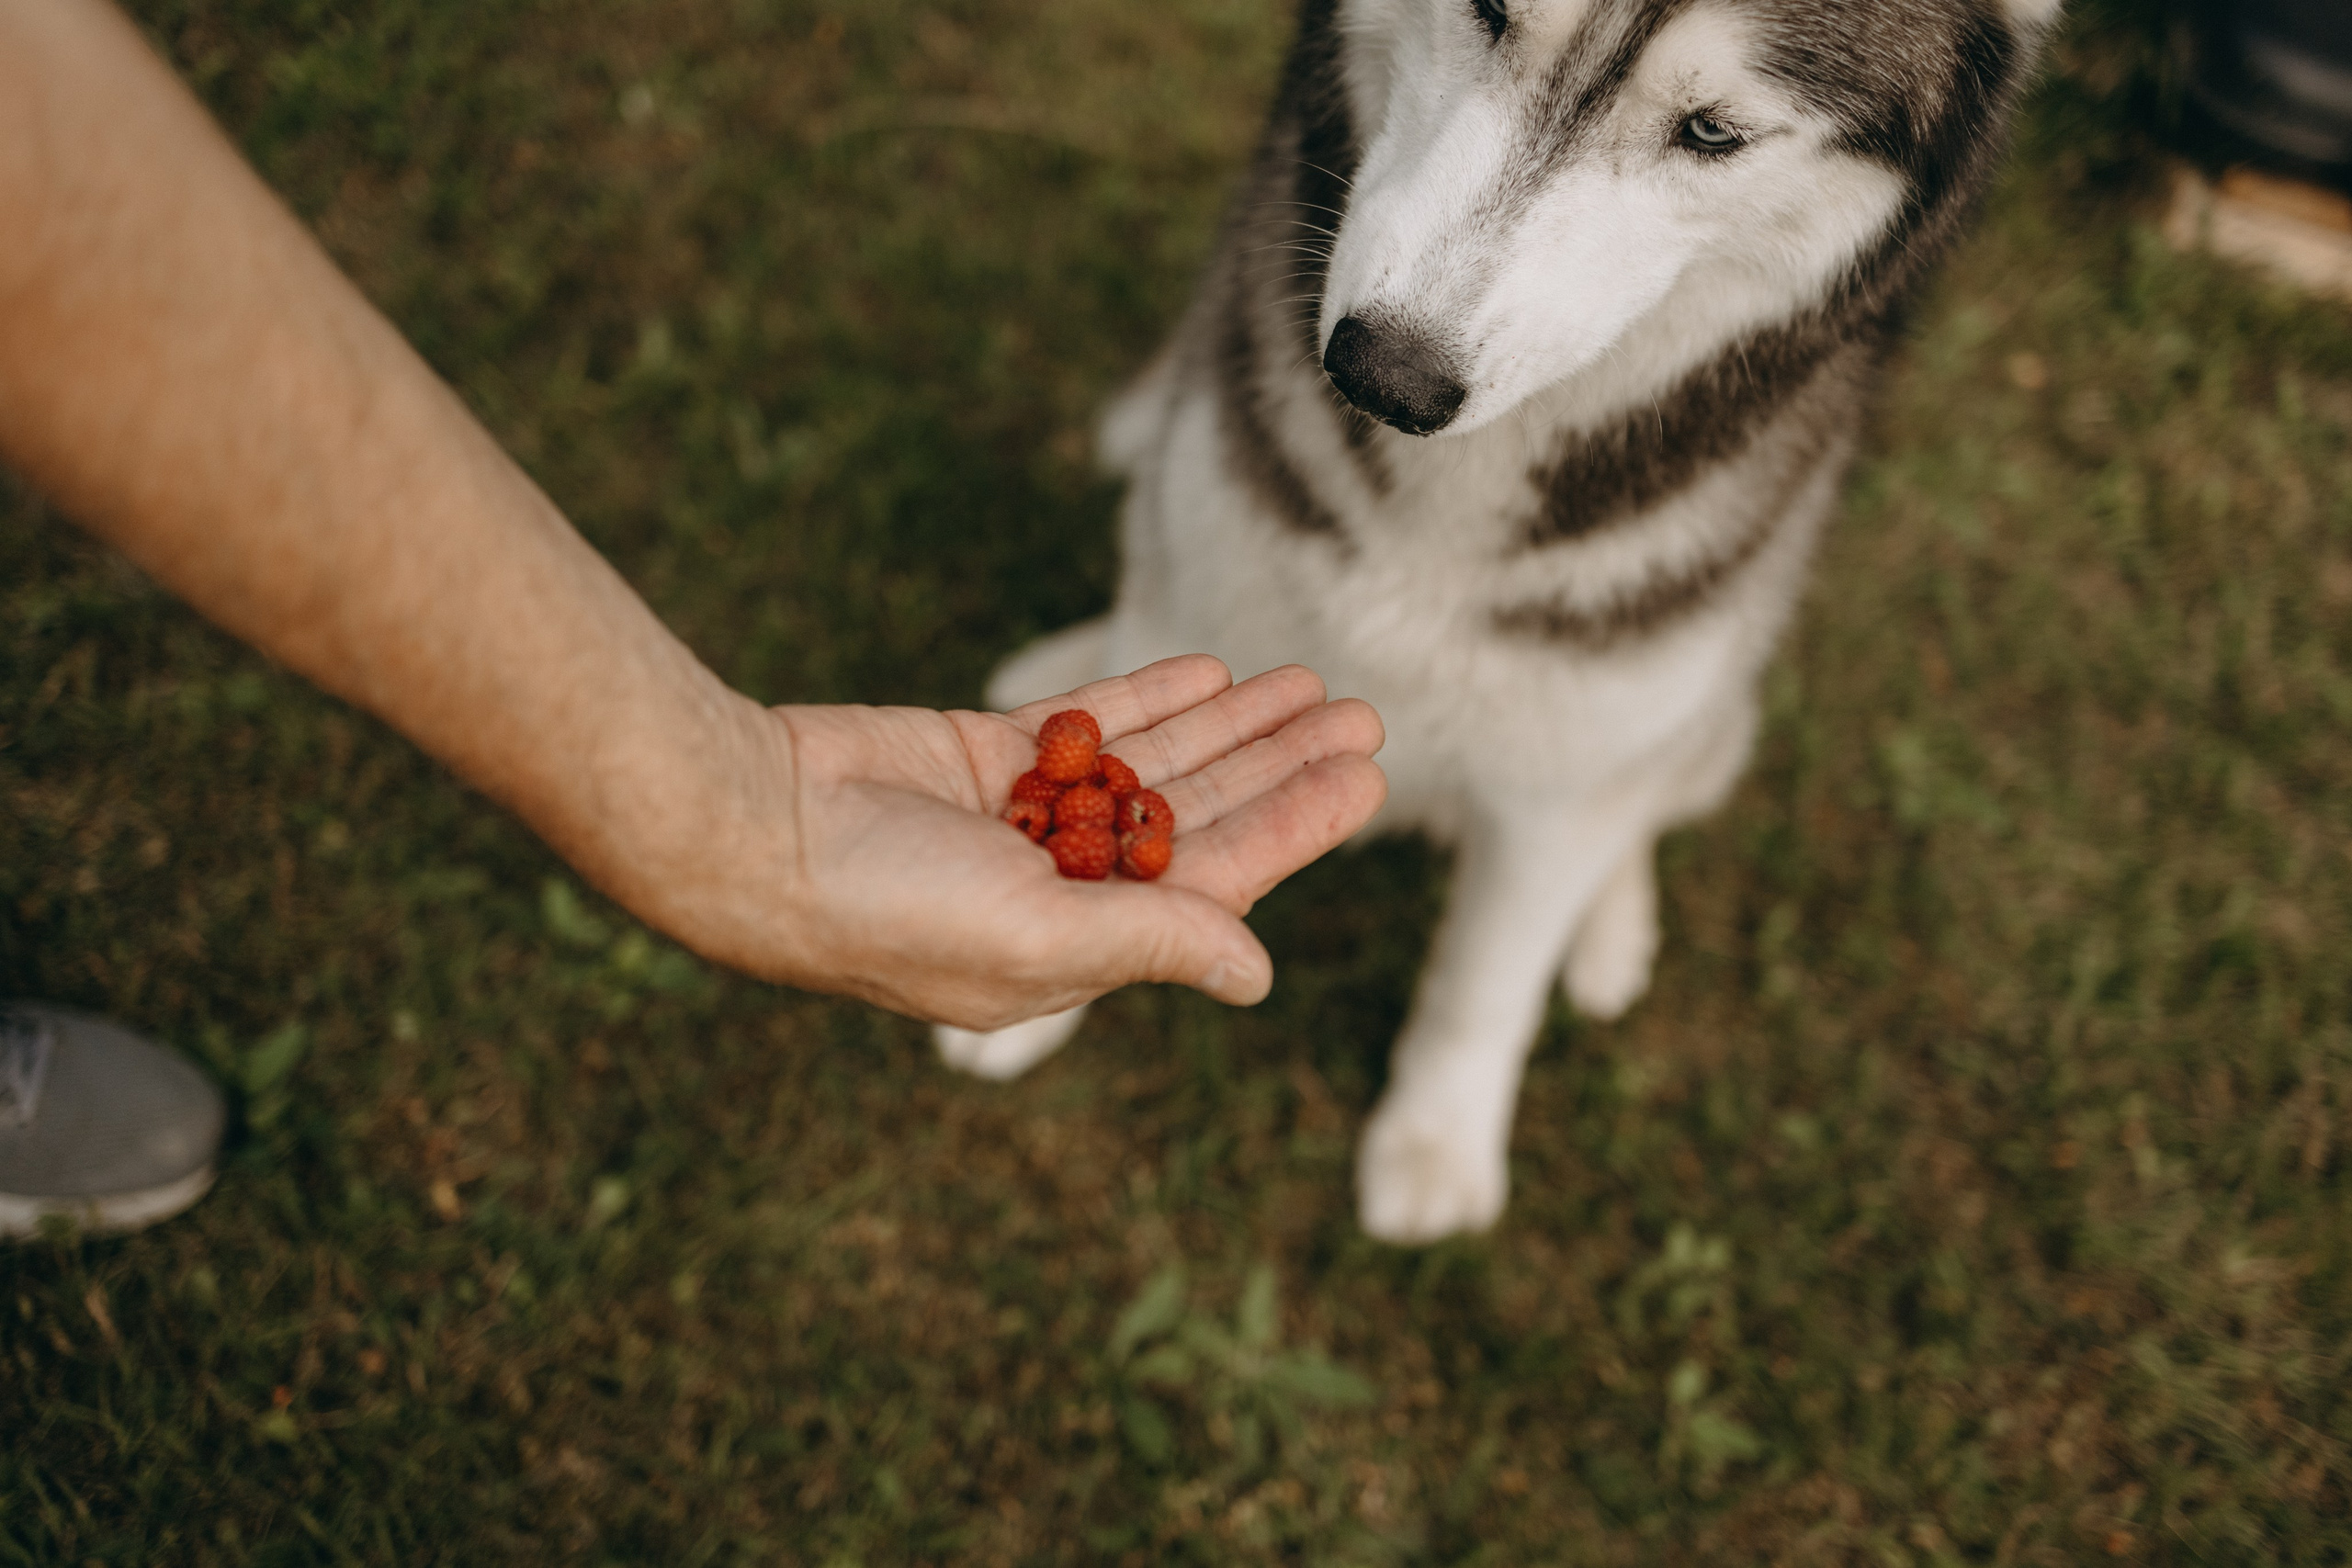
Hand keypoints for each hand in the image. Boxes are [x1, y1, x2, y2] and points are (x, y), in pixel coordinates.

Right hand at [625, 657, 1385, 1028]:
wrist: (749, 828)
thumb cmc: (885, 910)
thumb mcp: (1036, 937)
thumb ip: (1153, 940)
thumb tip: (1259, 976)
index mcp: (1081, 945)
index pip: (1218, 885)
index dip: (1295, 830)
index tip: (1366, 781)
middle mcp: (1062, 884)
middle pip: (1200, 816)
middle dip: (1281, 768)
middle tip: (1365, 716)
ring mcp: (1024, 815)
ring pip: (1155, 762)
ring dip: (1234, 724)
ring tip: (1310, 682)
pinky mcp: (984, 752)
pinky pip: (1089, 721)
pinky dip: (1149, 697)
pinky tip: (1214, 671)